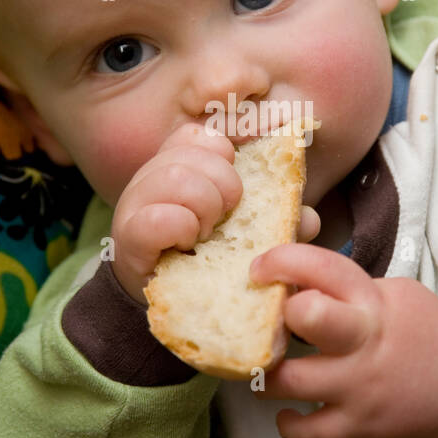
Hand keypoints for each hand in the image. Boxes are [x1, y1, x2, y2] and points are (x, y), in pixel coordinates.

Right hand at [112, 123, 320, 305]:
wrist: (169, 304)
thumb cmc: (210, 260)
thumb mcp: (248, 234)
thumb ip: (278, 220)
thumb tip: (309, 218)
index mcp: (180, 164)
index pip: (199, 133)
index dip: (224, 152)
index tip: (236, 188)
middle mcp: (152, 176)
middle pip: (193, 149)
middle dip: (223, 184)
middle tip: (224, 217)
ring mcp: (134, 204)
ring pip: (175, 175)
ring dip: (203, 206)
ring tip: (205, 234)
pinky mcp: (128, 237)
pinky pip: (158, 217)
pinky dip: (181, 228)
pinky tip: (185, 244)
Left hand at [248, 244, 437, 437]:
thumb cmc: (430, 332)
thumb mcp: (396, 296)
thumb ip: (350, 292)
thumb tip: (294, 287)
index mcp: (373, 301)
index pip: (323, 268)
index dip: (282, 262)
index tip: (260, 268)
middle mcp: (364, 340)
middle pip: (309, 316)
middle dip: (277, 314)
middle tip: (267, 324)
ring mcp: (361, 387)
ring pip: (292, 381)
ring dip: (267, 375)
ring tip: (265, 371)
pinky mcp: (361, 426)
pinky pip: (311, 433)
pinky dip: (290, 426)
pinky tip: (286, 414)